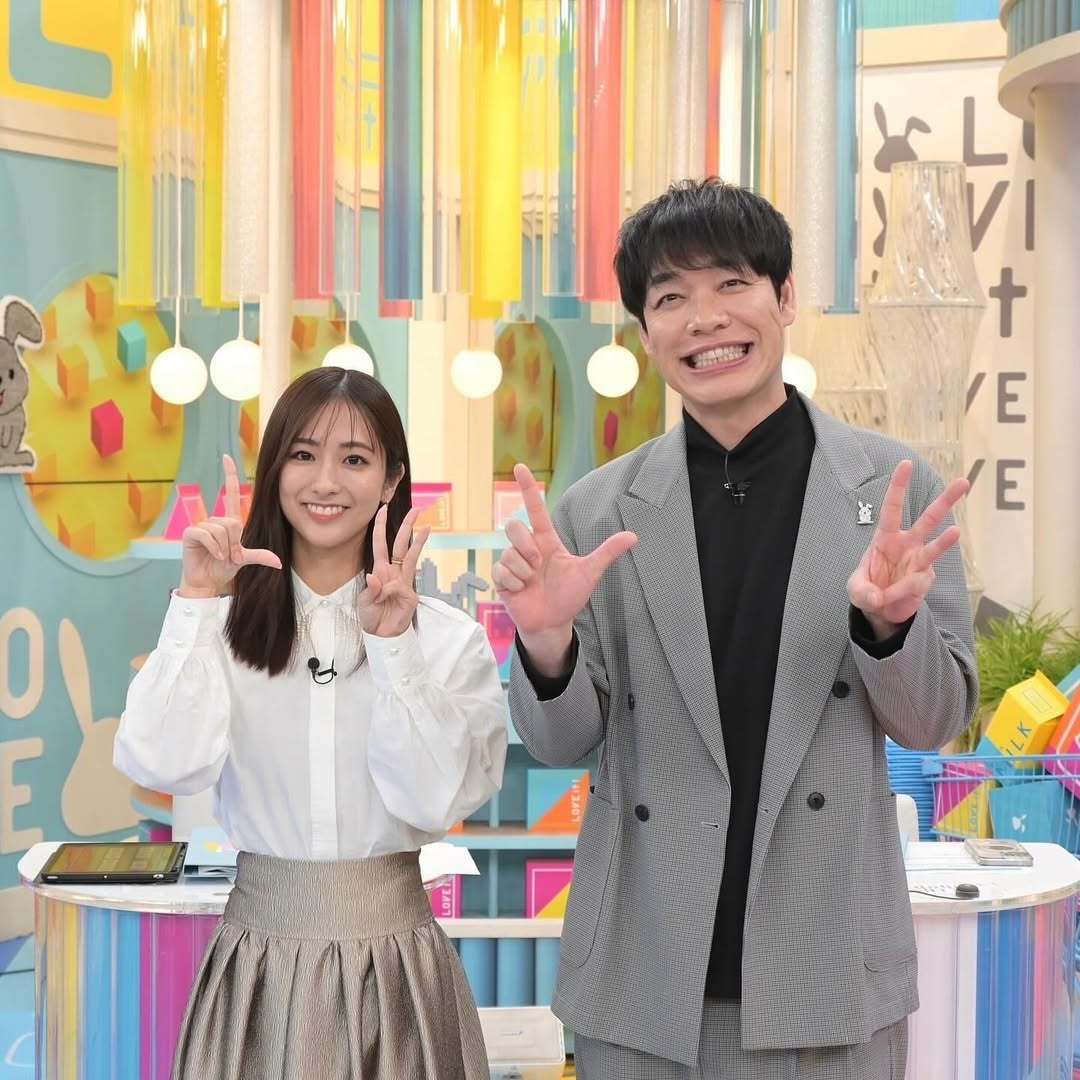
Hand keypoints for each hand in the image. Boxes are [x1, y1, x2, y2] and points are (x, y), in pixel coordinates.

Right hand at [178, 454, 281, 596]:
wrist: (207, 581)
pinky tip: (214, 555)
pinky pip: (206, 534)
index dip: (229, 475)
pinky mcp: (190, 533)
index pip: (229, 493)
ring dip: (224, 547)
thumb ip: (260, 556)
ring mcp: (202, 526)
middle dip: (234, 543)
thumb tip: (279, 563)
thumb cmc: (223, 567)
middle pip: (233, 523)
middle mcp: (215, 520)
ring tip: (220, 556)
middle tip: (229, 555)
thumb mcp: (244, 559)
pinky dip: (214, 547)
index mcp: (228, 522)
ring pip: (221, 530)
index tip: (226, 457)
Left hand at [358, 505, 430, 636]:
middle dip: (407, 526)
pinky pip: (400, 586)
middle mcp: (394, 572)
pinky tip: (386, 597)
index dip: (381, 526)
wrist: (382, 635)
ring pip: (411, 556)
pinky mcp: (410, 594)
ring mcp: (404, 582)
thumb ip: (372, 589)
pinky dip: (391, 590)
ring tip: (427, 526)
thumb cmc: (372, 617)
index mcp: (380, 571)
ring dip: (418, 541)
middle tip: (416, 509)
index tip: (383, 509)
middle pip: (401, 544)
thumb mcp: (365, 602)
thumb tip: (374, 576)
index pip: (380, 543)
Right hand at [492, 464, 636, 673]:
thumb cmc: (569, 596)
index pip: (535, 509)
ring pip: (509, 554)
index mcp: (546, 540)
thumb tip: (634, 536)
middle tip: (538, 565)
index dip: (528, 487)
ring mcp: (512, 562)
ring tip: (532, 582)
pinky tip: (522, 591)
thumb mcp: (589, 573)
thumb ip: (608, 552)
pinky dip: (514, 583)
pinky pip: (500, 572)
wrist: (552, 623)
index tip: (519, 466)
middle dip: (526, 546)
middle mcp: (527, 547)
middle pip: (514, 526)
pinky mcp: (501, 579)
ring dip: (523, 571)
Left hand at [847, 460, 968, 637]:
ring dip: (947, 541)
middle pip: (928, 519)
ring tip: (956, 532)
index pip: (892, 508)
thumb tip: (877, 598)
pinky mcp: (926, 579)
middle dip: (946, 501)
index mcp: (886, 537)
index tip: (907, 464)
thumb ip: (863, 592)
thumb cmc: (868, 590)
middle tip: (963, 482)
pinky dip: (902, 592)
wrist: (881, 612)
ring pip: (937, 546)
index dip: (899, 486)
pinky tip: (893, 597)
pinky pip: (917, 583)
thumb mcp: (856, 589)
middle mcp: (907, 544)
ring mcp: (920, 561)